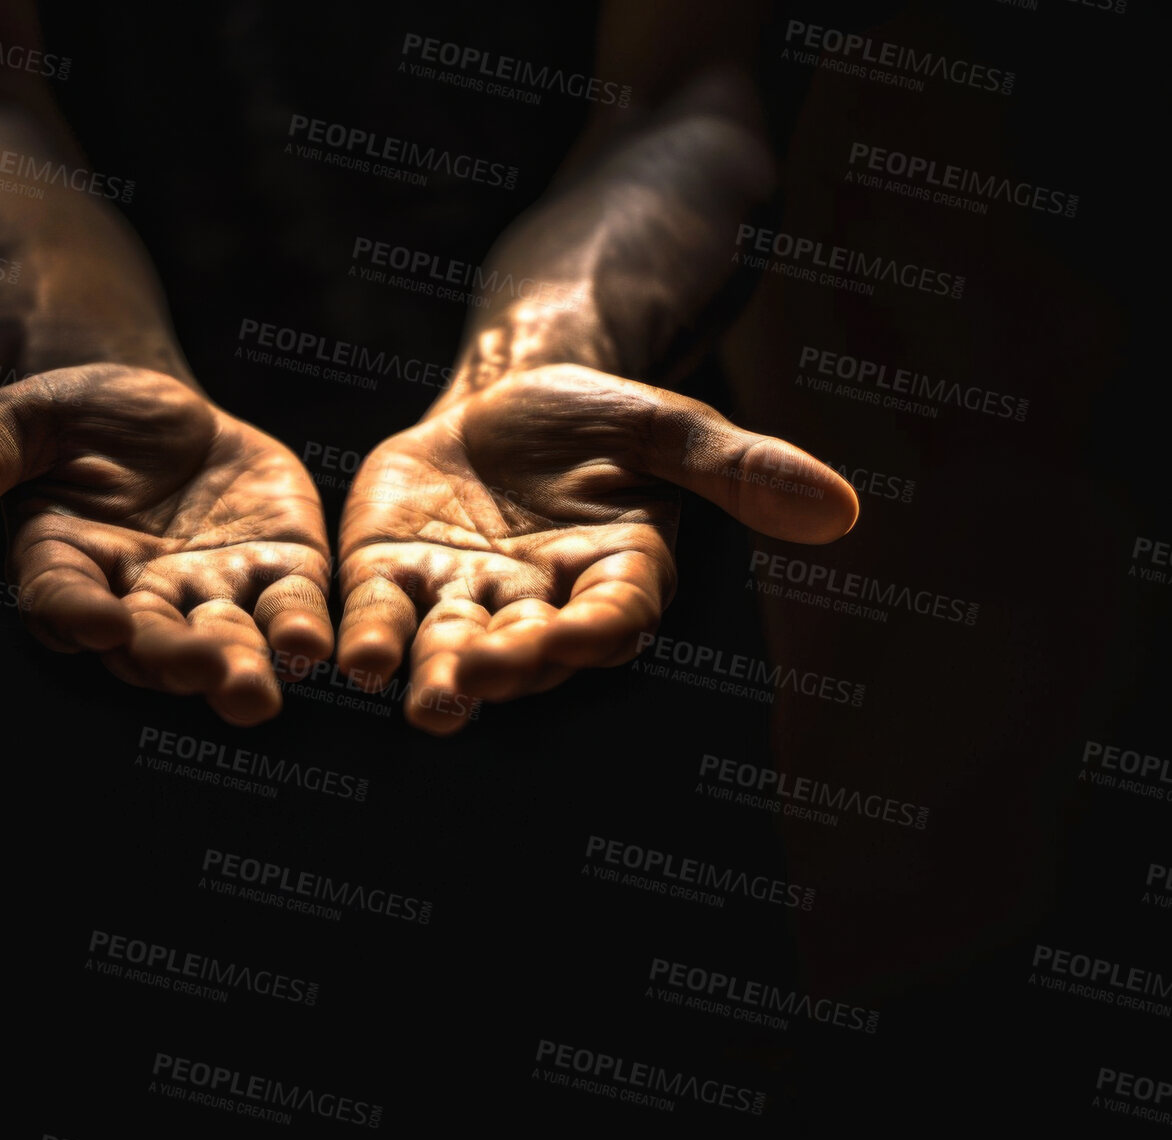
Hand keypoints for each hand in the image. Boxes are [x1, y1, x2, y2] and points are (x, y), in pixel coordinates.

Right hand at [0, 363, 333, 725]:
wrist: (158, 405)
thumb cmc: (71, 415)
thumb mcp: (17, 418)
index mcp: (62, 565)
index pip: (62, 601)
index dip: (78, 614)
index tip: (101, 622)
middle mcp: (134, 598)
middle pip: (149, 642)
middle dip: (175, 660)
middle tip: (204, 674)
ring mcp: (208, 592)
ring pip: (223, 641)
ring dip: (242, 668)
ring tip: (260, 692)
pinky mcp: (275, 570)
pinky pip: (289, 606)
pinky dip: (301, 629)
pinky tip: (319, 647)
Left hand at [335, 363, 858, 734]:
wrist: (510, 394)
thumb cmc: (604, 417)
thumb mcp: (672, 427)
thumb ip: (742, 469)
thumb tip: (843, 510)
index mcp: (616, 580)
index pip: (613, 618)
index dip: (596, 631)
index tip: (577, 638)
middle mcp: (541, 608)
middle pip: (525, 649)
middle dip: (502, 667)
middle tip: (472, 683)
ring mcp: (465, 599)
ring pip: (448, 645)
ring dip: (429, 673)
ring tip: (407, 693)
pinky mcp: (395, 577)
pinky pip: (380, 612)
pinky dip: (367, 635)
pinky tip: (348, 656)